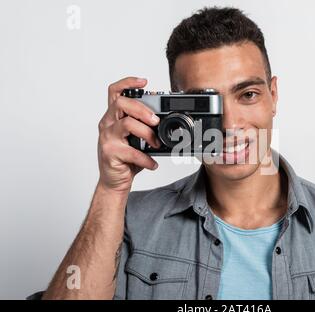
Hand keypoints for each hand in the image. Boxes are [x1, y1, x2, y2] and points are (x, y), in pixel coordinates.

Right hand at [97, 77, 160, 192]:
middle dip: (142, 109)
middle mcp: (107, 124)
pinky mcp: (110, 153)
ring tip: (156, 143)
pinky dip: (147, 159)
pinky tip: (153, 163)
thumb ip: (144, 127)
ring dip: (147, 133)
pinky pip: (132, 152)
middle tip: (156, 121)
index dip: (128, 83)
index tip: (144, 82)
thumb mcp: (135, 139)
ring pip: (127, 124)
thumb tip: (163, 120)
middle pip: (121, 104)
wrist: (114, 182)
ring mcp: (107, 138)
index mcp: (113, 117)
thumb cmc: (126, 159)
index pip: (115, 92)